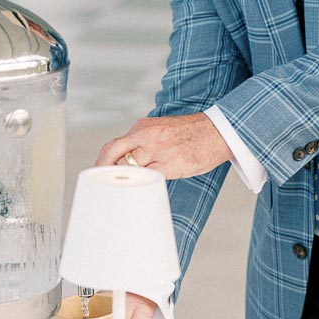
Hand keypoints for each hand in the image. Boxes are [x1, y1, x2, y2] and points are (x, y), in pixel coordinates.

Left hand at [96, 114, 230, 179]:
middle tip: (101, 185)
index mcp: (143, 126)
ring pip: (129, 168)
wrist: (219, 132)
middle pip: (113, 153)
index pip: (115, 145)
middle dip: (103, 170)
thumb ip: (144, 141)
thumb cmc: (191, 134)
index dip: (103, 162)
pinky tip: (142, 191)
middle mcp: (146, 135)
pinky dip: (142, 185)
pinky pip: (148, 178)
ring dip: (125, 180)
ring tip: (124, 191)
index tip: (100, 174)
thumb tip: (127, 160)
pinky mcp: (170, 164)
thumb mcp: (162, 129)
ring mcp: (157, 150)